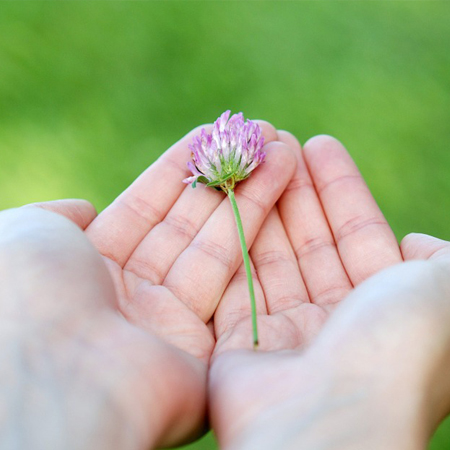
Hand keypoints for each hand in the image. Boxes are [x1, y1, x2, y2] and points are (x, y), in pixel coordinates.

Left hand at [0, 123, 296, 448]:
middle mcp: (133, 295)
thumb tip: (87, 209)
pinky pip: (236, 280)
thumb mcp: (24, 234)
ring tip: (281, 150)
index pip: (146, 208)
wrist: (51, 378)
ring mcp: (172, 322)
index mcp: (91, 268)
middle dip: (225, 177)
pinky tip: (277, 186)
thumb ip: (56, 217)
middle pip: (189, 224)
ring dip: (252, 195)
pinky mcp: (208, 347)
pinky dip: (256, 230)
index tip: (211, 135)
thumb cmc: (26, 296)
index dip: (180, 169)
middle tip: (260, 136)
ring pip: (219, 246)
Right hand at [210, 134, 449, 448]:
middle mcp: (336, 321)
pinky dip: (235, 245)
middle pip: (313, 241)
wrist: (328, 424)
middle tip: (279, 142)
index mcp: (384, 308)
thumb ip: (440, 261)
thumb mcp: (444, 289)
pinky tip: (230, 205)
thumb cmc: (396, 349)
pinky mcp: (243, 344)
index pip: (359, 234)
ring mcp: (288, 333)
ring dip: (266, 208)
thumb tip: (414, 242)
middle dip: (298, 191)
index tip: (320, 145)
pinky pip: (238, 283)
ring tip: (255, 160)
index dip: (341, 189)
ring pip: (274, 257)